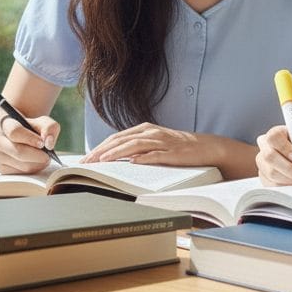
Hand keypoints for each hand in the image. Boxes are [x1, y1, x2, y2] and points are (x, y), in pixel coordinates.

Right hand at [0, 110, 59, 174]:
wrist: (14, 136)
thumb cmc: (30, 128)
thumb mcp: (42, 122)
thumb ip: (49, 127)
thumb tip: (49, 143)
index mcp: (4, 124)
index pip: (15, 132)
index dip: (30, 139)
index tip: (42, 144)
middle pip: (19, 152)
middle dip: (37, 156)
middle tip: (49, 156)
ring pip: (22, 165)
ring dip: (38, 164)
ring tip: (44, 158)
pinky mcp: (1, 169)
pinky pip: (21, 173)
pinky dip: (33, 169)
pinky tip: (36, 162)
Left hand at [83, 123, 219, 165]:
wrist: (205, 147)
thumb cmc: (178, 147)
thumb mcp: (155, 143)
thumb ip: (138, 147)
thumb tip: (116, 157)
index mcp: (144, 129)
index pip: (116, 138)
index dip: (99, 147)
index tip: (85, 159)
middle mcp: (150, 132)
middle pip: (121, 140)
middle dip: (101, 151)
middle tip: (86, 162)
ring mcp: (161, 141)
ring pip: (134, 145)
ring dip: (116, 153)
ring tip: (102, 161)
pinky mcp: (172, 152)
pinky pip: (155, 154)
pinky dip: (142, 157)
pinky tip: (132, 162)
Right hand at [255, 125, 291, 185]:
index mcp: (278, 133)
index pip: (273, 136)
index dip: (284, 148)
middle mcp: (267, 147)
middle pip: (268, 156)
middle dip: (287, 168)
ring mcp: (264, 163)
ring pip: (270, 172)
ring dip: (289, 178)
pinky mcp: (265, 178)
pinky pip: (271, 185)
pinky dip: (286, 186)